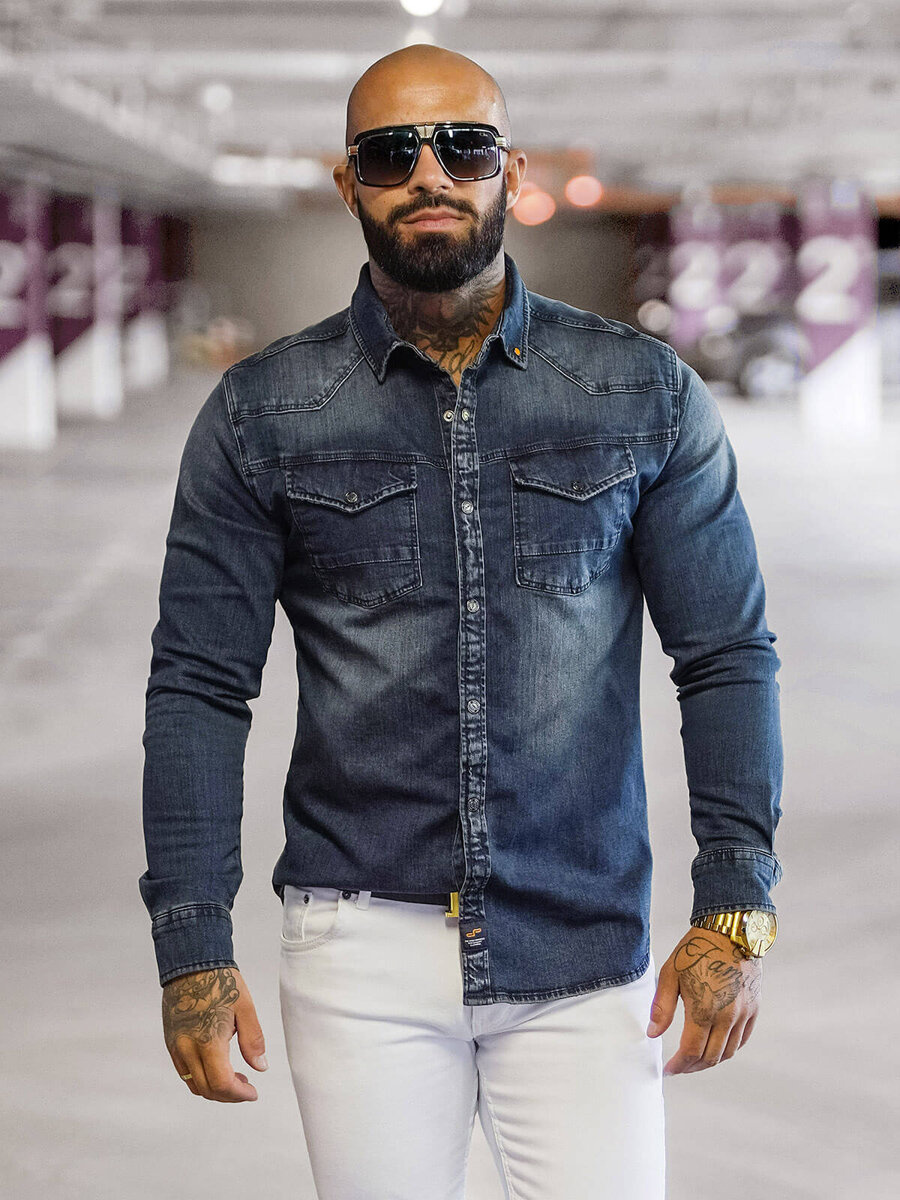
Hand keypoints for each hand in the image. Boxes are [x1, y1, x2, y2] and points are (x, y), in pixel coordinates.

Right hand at [162, 966, 267, 1100]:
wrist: (191, 962)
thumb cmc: (220, 981)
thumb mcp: (245, 1008)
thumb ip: (253, 1040)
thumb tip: (260, 1066)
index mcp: (208, 1041)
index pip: (221, 1084)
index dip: (239, 1095)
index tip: (252, 1092)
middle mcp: (187, 1048)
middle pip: (206, 1089)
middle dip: (228, 1095)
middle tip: (246, 1086)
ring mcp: (176, 1046)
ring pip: (193, 1083)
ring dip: (213, 1088)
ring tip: (233, 1077)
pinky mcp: (170, 1041)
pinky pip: (183, 1071)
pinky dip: (200, 1077)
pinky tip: (215, 1065)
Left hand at [646, 927, 761, 1074]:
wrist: (730, 931)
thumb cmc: (696, 950)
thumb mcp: (671, 974)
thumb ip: (662, 1007)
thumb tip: (652, 1034)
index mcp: (704, 1010)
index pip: (691, 1052)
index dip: (679, 1065)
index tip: (669, 1070)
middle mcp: (727, 1017)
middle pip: (710, 1057)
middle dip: (692, 1067)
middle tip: (679, 1067)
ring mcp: (743, 1014)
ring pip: (728, 1052)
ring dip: (711, 1061)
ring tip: (695, 1059)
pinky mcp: (754, 1008)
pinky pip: (742, 1040)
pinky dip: (729, 1049)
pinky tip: (716, 1046)